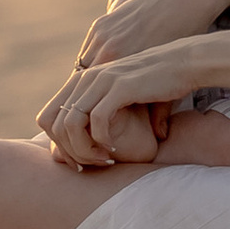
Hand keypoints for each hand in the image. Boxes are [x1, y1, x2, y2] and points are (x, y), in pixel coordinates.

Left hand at [39, 47, 189, 165]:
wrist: (183, 63)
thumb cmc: (154, 86)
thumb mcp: (119, 96)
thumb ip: (98, 114)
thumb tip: (81, 144)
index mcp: (80, 80)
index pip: (47, 117)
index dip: (58, 145)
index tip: (78, 161)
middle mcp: (85, 78)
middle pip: (54, 125)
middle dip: (70, 152)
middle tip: (92, 165)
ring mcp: (100, 81)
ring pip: (70, 124)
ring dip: (83, 149)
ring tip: (103, 159)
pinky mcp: (120, 87)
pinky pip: (97, 120)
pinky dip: (102, 140)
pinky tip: (115, 148)